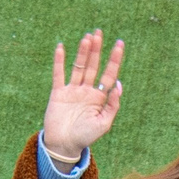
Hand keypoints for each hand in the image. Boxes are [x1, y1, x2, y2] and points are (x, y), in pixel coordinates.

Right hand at [43, 31, 124, 163]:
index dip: (114, 59)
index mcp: (99, 98)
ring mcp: (72, 90)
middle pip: (94, 66)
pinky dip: (59, 61)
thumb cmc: (86, 137)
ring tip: (88, 37)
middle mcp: (87, 91)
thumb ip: (112, 105)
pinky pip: (59, 74)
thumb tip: (118, 85)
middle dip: (97, 49)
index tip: (120, 44)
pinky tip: (62, 47)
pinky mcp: (58, 93)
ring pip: (79, 67)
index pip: (109, 74)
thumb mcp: (104, 124)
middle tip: (100, 32)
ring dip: (83, 52)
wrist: (64, 146)